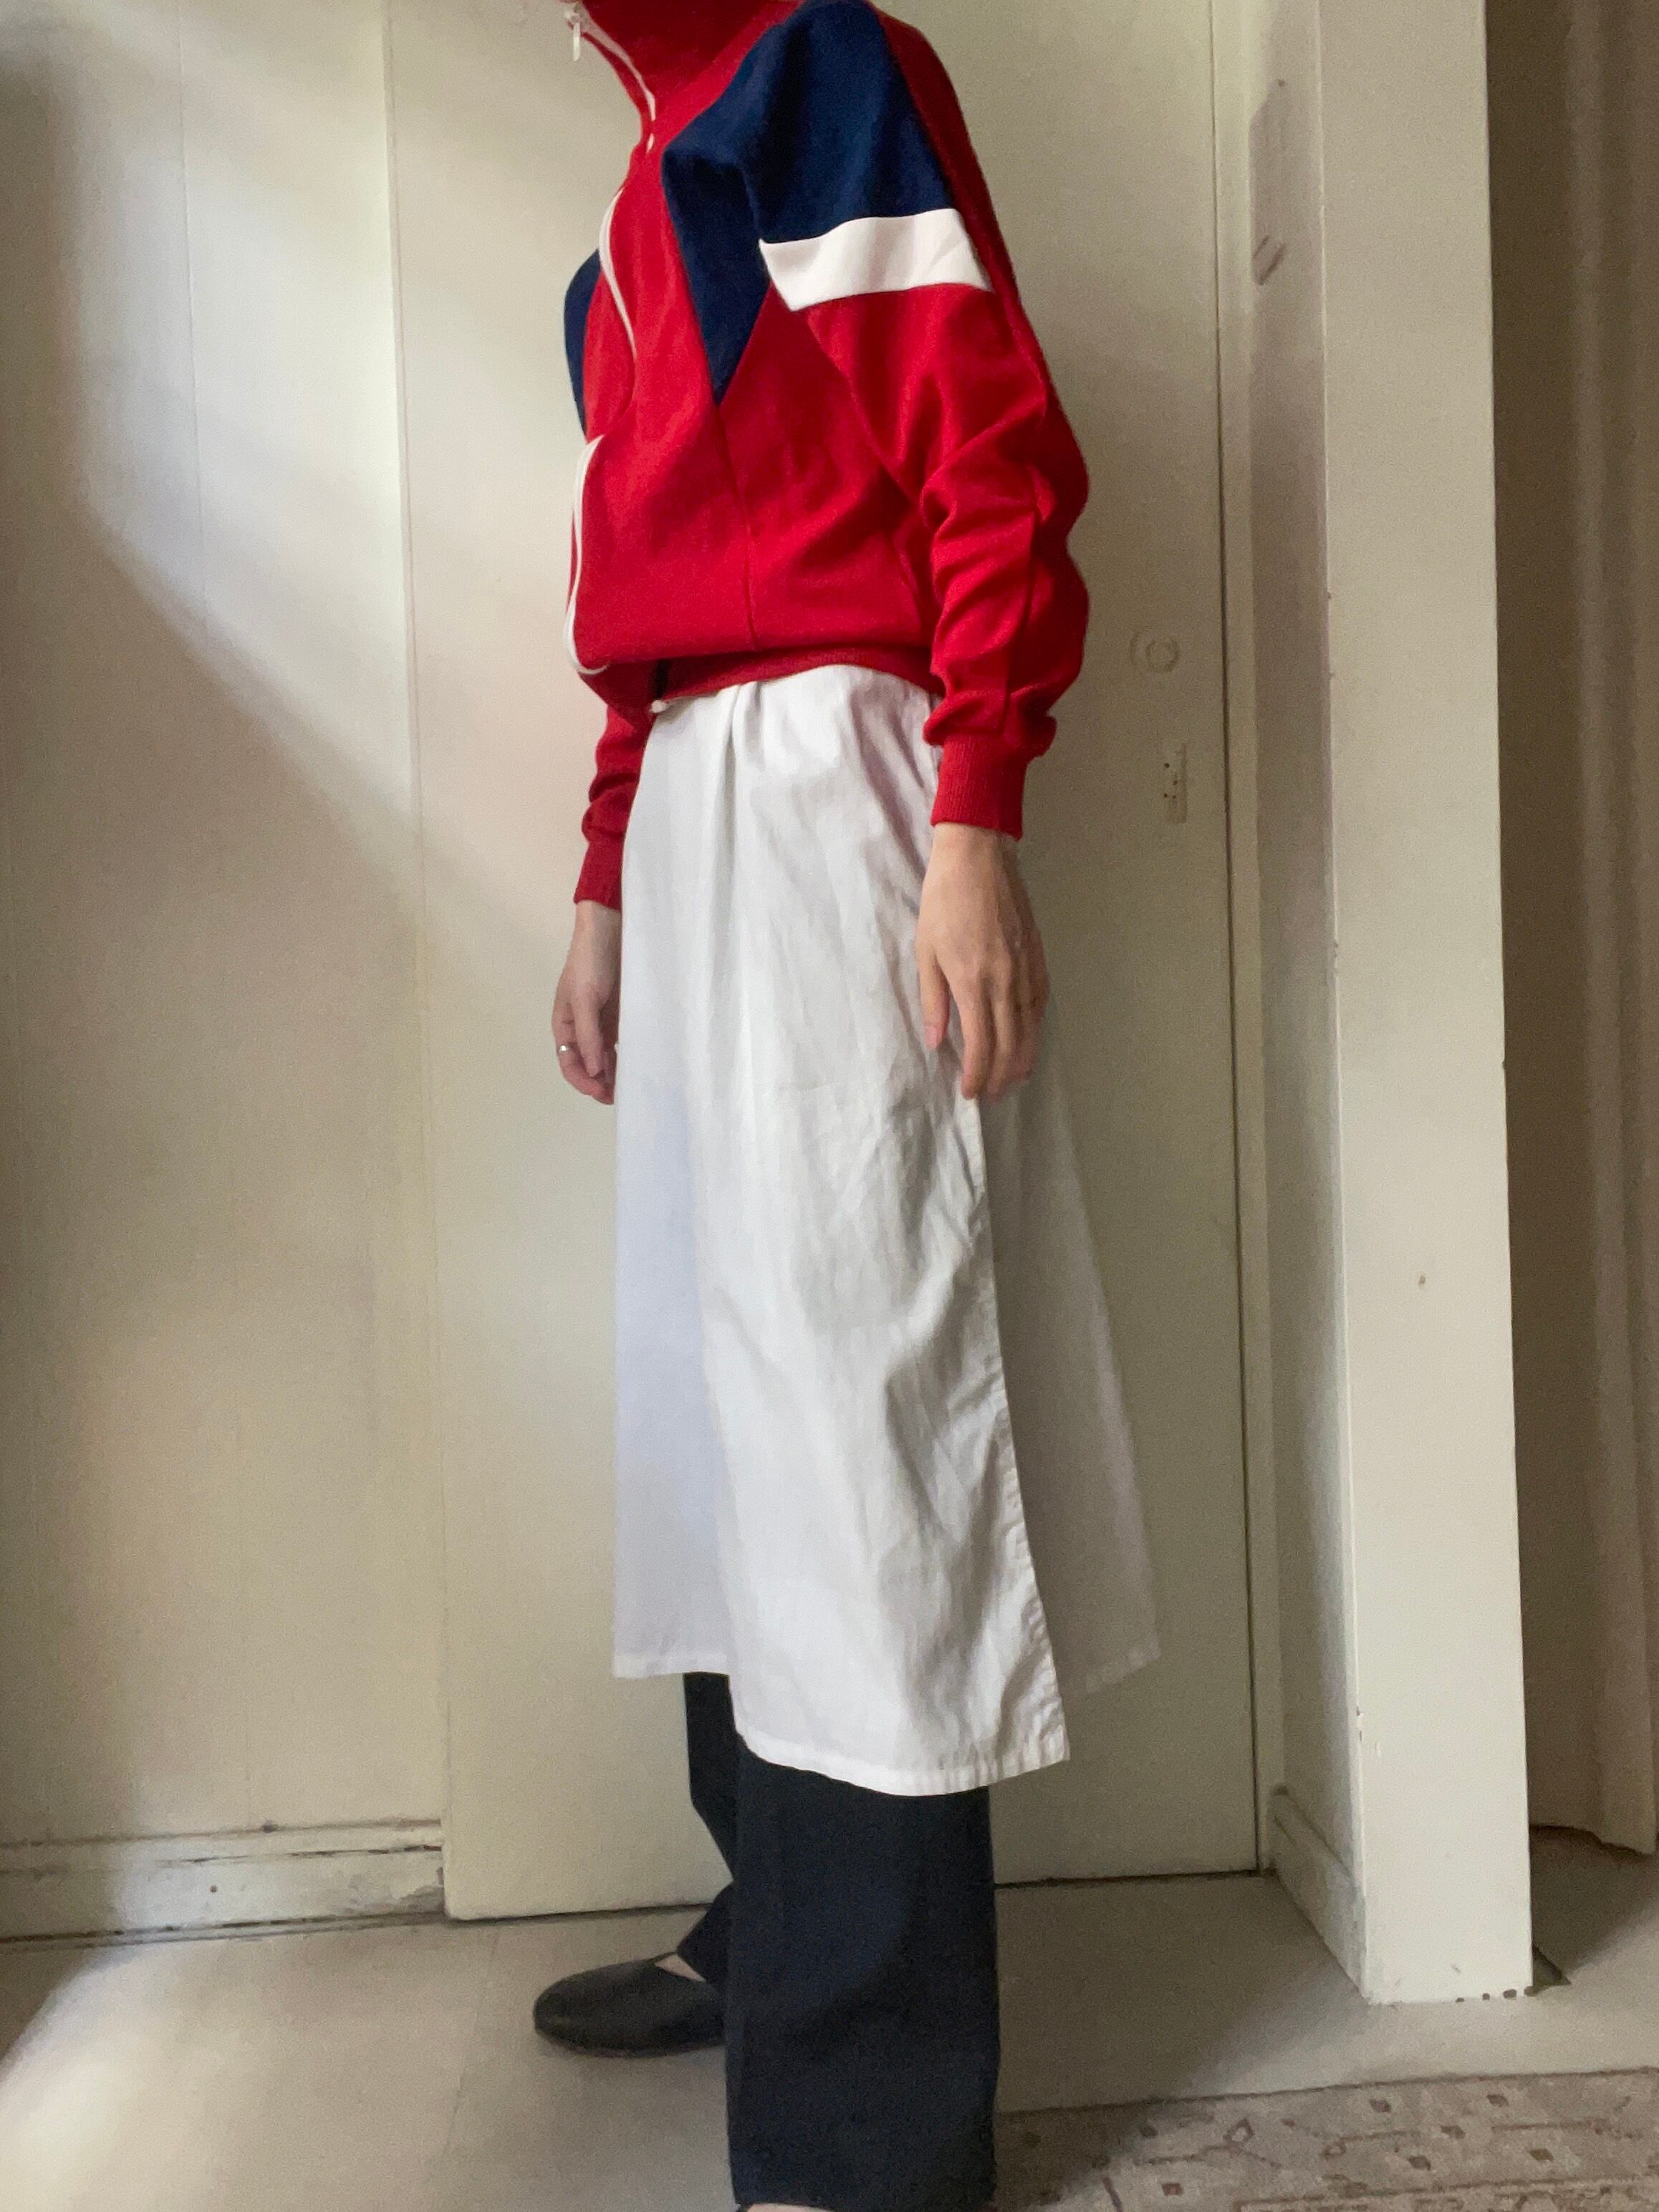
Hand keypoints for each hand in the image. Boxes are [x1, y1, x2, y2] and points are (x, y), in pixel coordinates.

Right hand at [553, 901, 621, 1103]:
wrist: (611, 928)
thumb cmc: (590, 961)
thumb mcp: (585, 998)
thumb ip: (589, 1035)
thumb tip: (593, 1071)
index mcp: (565, 1024)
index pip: (568, 1062)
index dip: (582, 1080)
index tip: (601, 1091)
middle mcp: (582, 1027)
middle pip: (587, 1065)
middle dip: (599, 1083)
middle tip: (620, 1097)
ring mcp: (602, 1022)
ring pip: (605, 1058)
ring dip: (614, 1074)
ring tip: (631, 1088)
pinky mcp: (621, 1015)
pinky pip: (622, 1043)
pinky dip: (627, 1057)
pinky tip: (638, 1066)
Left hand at [916, 824, 1048, 1101]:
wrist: (979, 856)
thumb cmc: (944, 900)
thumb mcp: (926, 950)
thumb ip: (933, 999)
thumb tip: (936, 1041)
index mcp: (973, 983)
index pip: (981, 1046)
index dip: (977, 1075)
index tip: (970, 1092)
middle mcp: (1005, 983)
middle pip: (1010, 1046)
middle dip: (1000, 1076)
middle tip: (991, 1094)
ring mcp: (1026, 970)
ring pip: (1030, 1029)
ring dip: (1022, 1060)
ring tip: (1013, 1079)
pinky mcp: (1038, 957)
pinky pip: (1040, 1004)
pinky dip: (1035, 1029)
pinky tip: (1029, 1040)